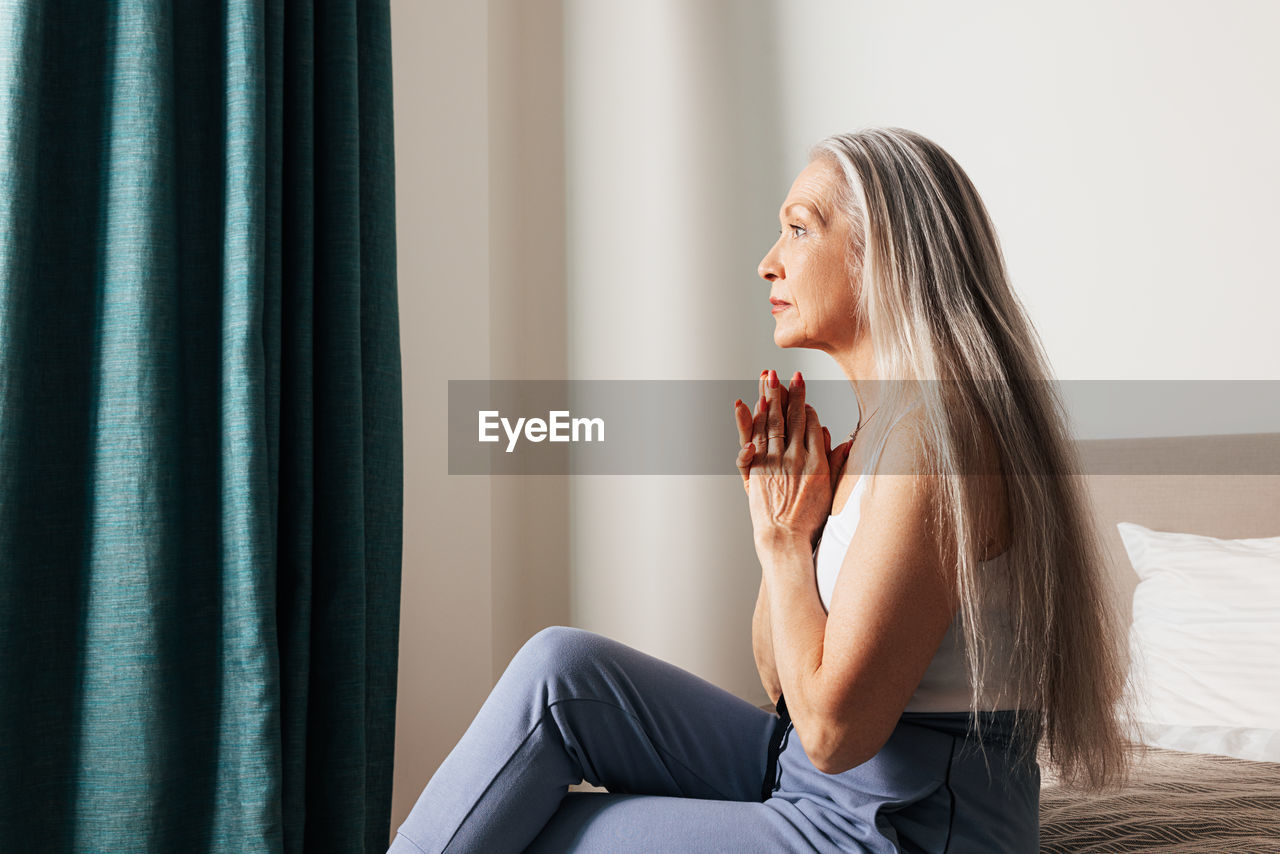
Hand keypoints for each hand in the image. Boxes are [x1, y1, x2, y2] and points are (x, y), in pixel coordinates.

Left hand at [734, 372, 852, 514]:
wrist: (786, 539)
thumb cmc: (808, 520)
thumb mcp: (830, 491)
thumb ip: (837, 464)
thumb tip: (847, 443)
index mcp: (817, 462)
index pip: (811, 424)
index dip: (805, 406)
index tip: (801, 391)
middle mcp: (796, 457)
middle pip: (791, 417)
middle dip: (788, 392)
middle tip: (785, 372)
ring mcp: (775, 461)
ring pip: (771, 422)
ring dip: (768, 397)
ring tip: (766, 377)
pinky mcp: (756, 469)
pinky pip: (752, 438)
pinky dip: (748, 420)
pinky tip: (745, 404)